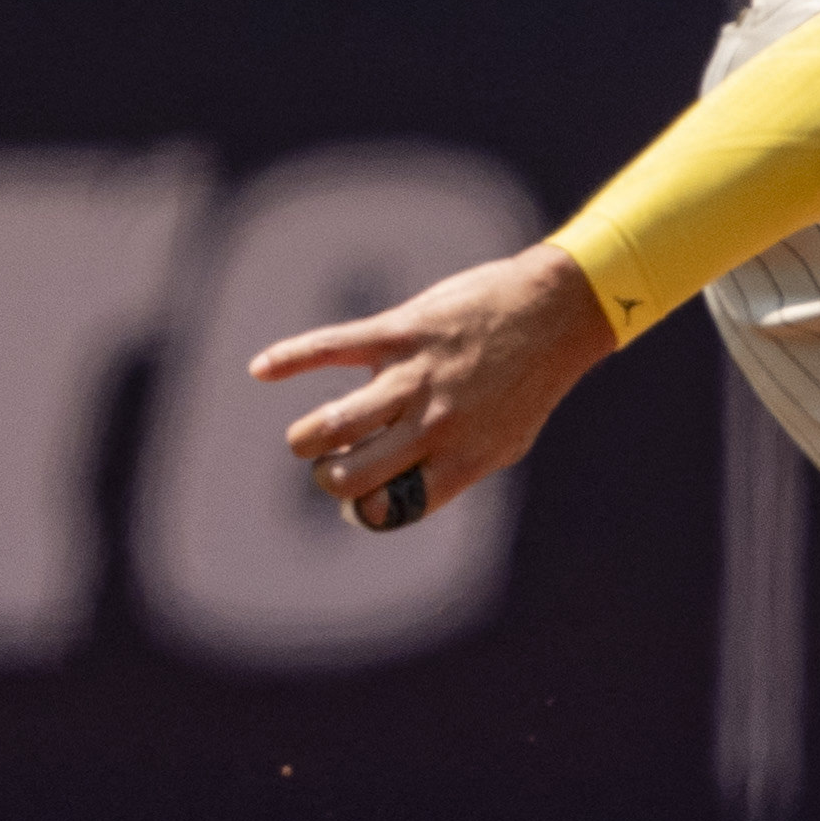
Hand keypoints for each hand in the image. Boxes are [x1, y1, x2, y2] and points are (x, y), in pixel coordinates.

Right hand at [249, 242, 618, 534]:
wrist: (558, 311)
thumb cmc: (526, 381)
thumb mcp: (504, 442)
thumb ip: (449, 470)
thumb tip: (386, 499)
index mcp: (461, 457)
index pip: (388, 509)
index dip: (363, 508)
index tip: (363, 494)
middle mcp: (436, 424)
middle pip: (349, 474)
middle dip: (327, 476)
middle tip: (333, 462)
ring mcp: (416, 377)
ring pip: (333, 424)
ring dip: (307, 437)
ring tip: (312, 436)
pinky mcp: (400, 333)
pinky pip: (330, 347)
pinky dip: (289, 357)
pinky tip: (262, 368)